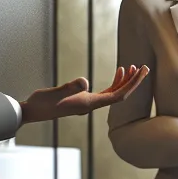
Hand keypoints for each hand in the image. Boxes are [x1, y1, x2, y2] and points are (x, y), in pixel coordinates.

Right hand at [20, 65, 149, 122]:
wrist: (32, 112)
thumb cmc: (43, 103)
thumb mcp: (56, 92)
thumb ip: (70, 87)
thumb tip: (85, 82)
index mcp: (90, 104)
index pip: (119, 95)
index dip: (132, 84)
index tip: (142, 72)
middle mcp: (92, 105)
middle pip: (120, 94)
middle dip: (134, 81)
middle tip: (145, 67)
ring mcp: (88, 103)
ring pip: (114, 93)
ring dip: (125, 81)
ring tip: (133, 67)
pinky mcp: (83, 100)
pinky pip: (106, 92)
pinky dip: (114, 82)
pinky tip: (117, 73)